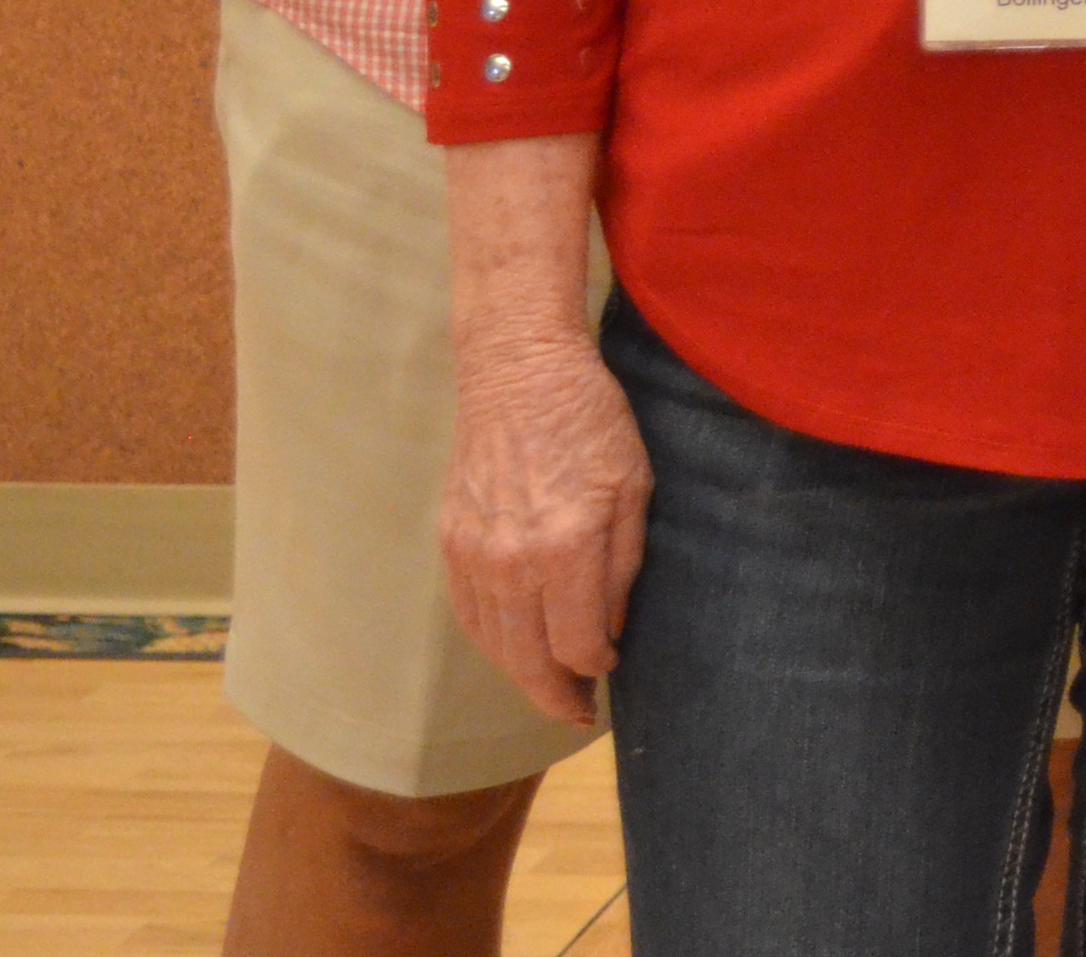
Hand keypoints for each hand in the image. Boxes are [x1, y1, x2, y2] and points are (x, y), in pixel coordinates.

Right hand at [438, 327, 649, 726]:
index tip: (612, 667)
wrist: (518, 371)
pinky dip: (492, 641)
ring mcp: (473, 552)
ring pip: (494, 643)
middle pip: (528, 658)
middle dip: (555, 695)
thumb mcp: (635, 485)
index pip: (576, 642)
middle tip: (578, 714)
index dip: (596, 666)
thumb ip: (624, 564)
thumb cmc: (591, 420)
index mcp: (565, 545)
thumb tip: (611, 628)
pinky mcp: (450, 542)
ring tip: (551, 688)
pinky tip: (514, 648)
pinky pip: (468, 614)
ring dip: (521, 674)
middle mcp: (511, 559)